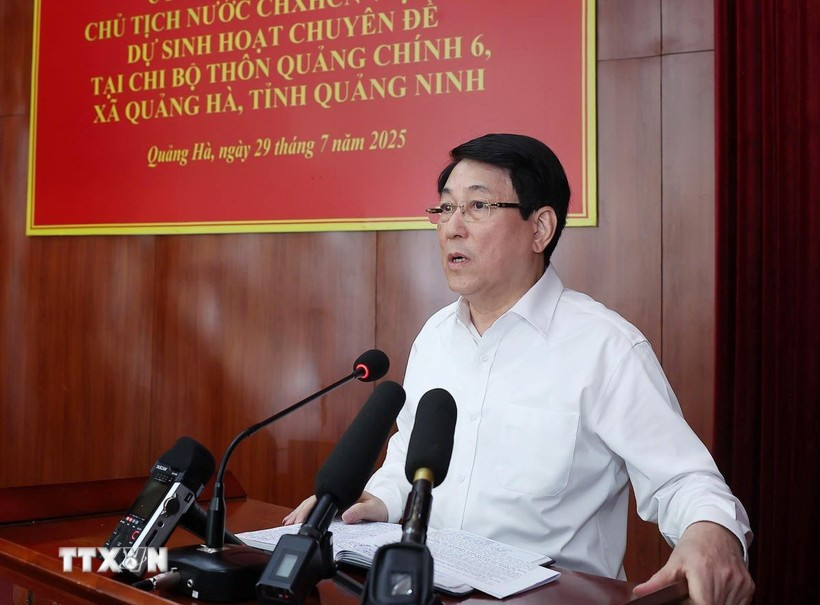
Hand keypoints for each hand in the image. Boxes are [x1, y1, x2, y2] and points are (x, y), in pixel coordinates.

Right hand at [282, 491, 387, 524]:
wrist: (383, 509)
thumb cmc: (378, 508)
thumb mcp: (373, 509)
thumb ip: (361, 511)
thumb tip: (346, 516)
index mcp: (343, 493)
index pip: (321, 498)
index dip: (309, 508)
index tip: (301, 517)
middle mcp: (336, 496)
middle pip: (313, 501)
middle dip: (300, 512)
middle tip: (290, 523)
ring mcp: (334, 501)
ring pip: (312, 505)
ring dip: (299, 513)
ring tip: (288, 522)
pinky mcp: (333, 508)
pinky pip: (317, 509)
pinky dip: (305, 514)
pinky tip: (297, 520)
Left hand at [633, 521, 753, 604]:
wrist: (716, 530)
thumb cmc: (695, 545)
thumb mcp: (674, 561)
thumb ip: (658, 581)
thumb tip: (639, 593)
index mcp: (704, 572)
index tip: (688, 600)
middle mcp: (725, 578)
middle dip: (701, 603)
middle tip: (693, 594)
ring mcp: (739, 583)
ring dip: (714, 603)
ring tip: (704, 591)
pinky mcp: (748, 586)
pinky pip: (739, 604)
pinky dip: (727, 602)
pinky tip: (718, 590)